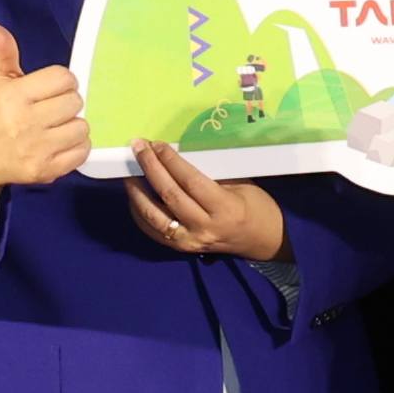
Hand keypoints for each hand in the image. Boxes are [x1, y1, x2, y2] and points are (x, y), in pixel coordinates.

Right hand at [0, 20, 87, 201]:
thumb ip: (2, 51)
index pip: (63, 78)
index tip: (50, 87)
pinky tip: (60, 142)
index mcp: (14, 97)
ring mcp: (38, 149)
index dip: (62, 80)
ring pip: (83, 127)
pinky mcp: (49, 169)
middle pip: (75, 102)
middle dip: (68, 101)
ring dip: (74, 124)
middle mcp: (26, 123)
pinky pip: (84, 150)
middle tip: (53, 107)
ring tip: (56, 125)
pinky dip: (77, 145)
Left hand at [126, 143, 287, 260]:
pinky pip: (153, 230)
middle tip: (138, 147)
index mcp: (225, 209)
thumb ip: (211, 174)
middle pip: (169, 194)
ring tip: (130, 173)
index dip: (170, 161)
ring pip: (154, 216)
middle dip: (150, 168)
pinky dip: (139, 212)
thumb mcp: (242, 185)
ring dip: (137, 192)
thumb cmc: (257, 208)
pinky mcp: (181, 248)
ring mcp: (191, 240)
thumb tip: (178, 157)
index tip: (157, 144)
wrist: (264, 242)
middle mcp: (205, 227)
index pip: (190, 181)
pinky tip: (136, 196)